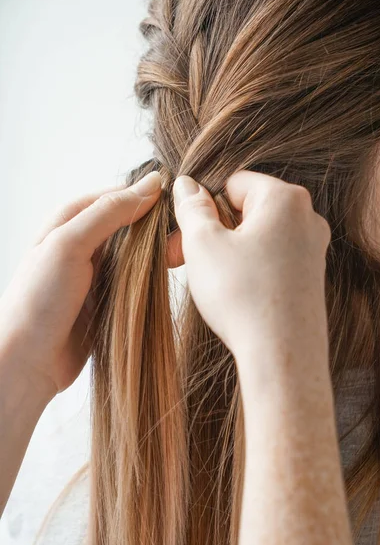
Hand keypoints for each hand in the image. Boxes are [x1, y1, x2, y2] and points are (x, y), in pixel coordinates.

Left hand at [0, 171, 167, 400]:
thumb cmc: (39, 300)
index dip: (148, 196)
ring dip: (157, 252)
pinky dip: (153, 277)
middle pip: (130, 223)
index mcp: (70, 220)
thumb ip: (109, 212)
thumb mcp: (70, 244)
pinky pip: (136, 280)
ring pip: (137, 251)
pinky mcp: (107, 298)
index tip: (178, 202)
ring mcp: (96, 271)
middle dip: (157, 226)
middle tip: (185, 232)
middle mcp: (84, 242)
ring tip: (183, 253)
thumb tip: (151, 183)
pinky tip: (168, 277)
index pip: (118, 195)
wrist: (28, 361)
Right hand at [172, 170, 330, 362]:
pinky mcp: (311, 277)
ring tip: (208, 279)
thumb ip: (192, 207)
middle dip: (212, 232)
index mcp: (285, 198)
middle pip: (245, 210)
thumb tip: (187, 185)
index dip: (203, 207)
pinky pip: (272, 259)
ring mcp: (313, 249)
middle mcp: (307, 219)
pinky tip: (234, 293)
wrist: (281, 355)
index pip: (233, 183)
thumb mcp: (203, 244)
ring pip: (257, 236)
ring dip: (227, 251)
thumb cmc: (243, 296)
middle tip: (183, 258)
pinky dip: (248, 268)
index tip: (183, 235)